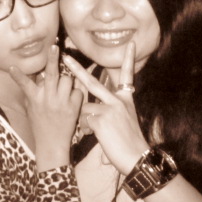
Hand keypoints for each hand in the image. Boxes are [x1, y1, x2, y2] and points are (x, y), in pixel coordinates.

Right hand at [9, 45, 83, 171]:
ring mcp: (61, 103)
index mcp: (34, 98)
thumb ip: (35, 91)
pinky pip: (78, 91)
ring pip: (68, 80)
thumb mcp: (32, 107)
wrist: (52, 144)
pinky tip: (71, 102)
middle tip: (54, 46)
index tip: (12, 66)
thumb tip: (39, 75)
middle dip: (52, 59)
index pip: (25, 83)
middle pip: (51, 74)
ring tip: (64, 91)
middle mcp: (47, 99)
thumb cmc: (40, 124)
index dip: (18, 75)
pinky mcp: (73, 108)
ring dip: (67, 82)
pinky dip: (76, 94)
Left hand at [62, 42, 149, 174]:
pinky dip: (86, 130)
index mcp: (126, 98)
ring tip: (98, 133)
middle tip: (64, 57)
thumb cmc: (130, 142)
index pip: (127, 75)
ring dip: (85, 121)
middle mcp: (118, 99)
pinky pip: (84, 120)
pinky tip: (97, 137)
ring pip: (84, 108)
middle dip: (75, 69)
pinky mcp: (100, 118)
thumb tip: (90, 110)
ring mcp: (109, 107)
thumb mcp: (125, 119)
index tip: (131, 44)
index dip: (128, 58)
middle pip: (92, 82)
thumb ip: (110, 110)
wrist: (137, 157)